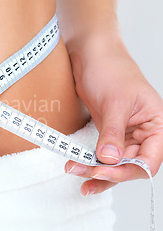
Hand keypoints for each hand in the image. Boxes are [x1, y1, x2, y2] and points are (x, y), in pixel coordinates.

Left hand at [65, 38, 162, 195]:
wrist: (91, 56)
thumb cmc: (111, 69)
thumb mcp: (114, 102)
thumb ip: (113, 132)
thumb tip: (109, 158)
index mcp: (156, 125)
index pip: (150, 159)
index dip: (129, 170)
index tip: (104, 171)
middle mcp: (143, 133)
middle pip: (131, 166)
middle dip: (108, 173)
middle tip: (85, 173)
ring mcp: (124, 135)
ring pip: (115, 163)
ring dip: (95, 171)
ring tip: (75, 172)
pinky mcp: (107, 134)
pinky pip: (102, 155)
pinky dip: (90, 163)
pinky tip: (78, 168)